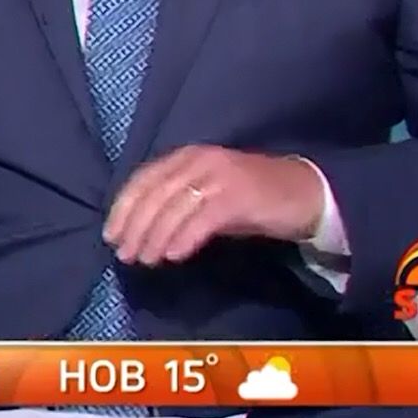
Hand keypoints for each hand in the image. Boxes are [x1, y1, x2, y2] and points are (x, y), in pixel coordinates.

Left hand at [104, 146, 324, 265]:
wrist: (307, 193)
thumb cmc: (252, 198)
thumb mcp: (208, 197)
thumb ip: (177, 206)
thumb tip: (140, 232)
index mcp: (187, 157)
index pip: (144, 179)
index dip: (123, 207)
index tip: (110, 234)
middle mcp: (200, 160)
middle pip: (155, 193)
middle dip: (135, 225)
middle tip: (124, 254)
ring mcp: (220, 176)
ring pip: (175, 206)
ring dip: (155, 235)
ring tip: (145, 260)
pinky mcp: (239, 195)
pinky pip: (204, 218)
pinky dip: (185, 237)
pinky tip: (174, 256)